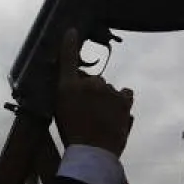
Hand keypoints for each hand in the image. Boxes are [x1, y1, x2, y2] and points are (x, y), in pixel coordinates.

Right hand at [54, 28, 133, 155]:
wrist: (93, 152)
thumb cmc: (72, 133)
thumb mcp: (59, 110)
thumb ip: (66, 89)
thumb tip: (73, 80)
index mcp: (68, 86)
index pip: (68, 59)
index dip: (69, 43)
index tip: (71, 31)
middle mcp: (89, 84)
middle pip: (91, 81)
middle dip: (90, 91)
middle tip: (86, 111)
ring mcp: (109, 91)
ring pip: (107, 89)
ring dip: (105, 99)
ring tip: (100, 118)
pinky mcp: (124, 101)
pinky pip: (124, 93)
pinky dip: (121, 100)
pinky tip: (115, 113)